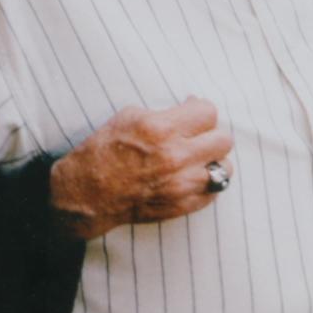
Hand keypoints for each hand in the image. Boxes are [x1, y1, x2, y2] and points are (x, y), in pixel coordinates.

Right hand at [48, 97, 235, 237]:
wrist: (87, 193)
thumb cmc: (104, 151)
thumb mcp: (129, 116)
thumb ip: (165, 112)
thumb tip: (191, 107)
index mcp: (161, 129)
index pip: (209, 113)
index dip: (200, 111)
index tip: (192, 113)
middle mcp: (175, 157)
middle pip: (223, 140)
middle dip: (211, 134)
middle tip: (197, 137)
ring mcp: (181, 184)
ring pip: (224, 169)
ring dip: (213, 161)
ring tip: (197, 160)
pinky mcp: (181, 205)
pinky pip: (213, 192)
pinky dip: (206, 184)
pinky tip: (191, 178)